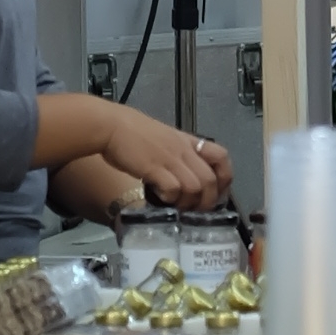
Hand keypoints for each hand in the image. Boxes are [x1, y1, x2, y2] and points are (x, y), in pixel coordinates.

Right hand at [102, 106, 232, 208]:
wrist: (111, 125)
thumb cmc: (131, 131)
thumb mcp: (163, 138)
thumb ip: (175, 154)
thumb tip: (179, 175)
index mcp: (187, 141)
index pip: (221, 156)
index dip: (224, 177)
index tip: (217, 191)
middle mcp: (183, 150)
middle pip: (211, 180)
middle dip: (207, 201)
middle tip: (194, 209)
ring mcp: (170, 159)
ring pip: (196, 187)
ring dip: (188, 203)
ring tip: (176, 206)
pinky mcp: (154, 168)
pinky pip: (174, 189)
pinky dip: (170, 199)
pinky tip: (159, 198)